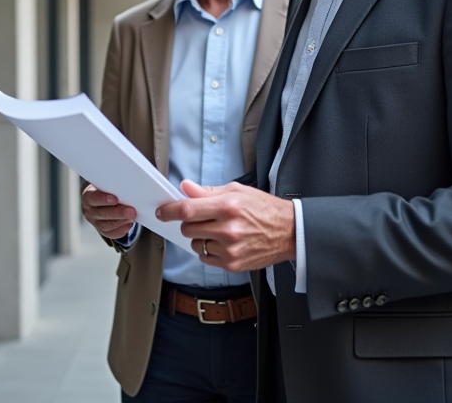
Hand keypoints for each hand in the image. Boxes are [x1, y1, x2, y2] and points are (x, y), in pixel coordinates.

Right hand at [81, 184, 136, 240]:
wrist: (104, 200)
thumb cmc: (108, 189)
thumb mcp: (108, 184)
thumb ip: (115, 186)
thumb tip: (130, 186)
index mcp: (88, 195)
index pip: (93, 197)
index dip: (103, 199)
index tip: (115, 199)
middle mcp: (89, 210)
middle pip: (101, 213)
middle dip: (118, 213)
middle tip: (131, 211)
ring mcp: (95, 221)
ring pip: (106, 225)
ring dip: (121, 221)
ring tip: (132, 217)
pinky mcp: (101, 230)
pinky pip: (110, 233)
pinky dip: (121, 229)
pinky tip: (129, 223)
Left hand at [156, 180, 295, 271]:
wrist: (289, 232)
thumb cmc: (264, 208)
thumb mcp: (237, 191)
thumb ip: (208, 192)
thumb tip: (185, 188)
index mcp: (228, 206)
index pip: (188, 210)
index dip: (170, 211)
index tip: (162, 212)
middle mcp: (228, 229)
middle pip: (188, 229)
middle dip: (189, 223)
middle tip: (201, 218)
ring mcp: (230, 249)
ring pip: (196, 244)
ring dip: (200, 237)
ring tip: (218, 230)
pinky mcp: (233, 264)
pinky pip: (206, 258)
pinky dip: (209, 250)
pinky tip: (224, 242)